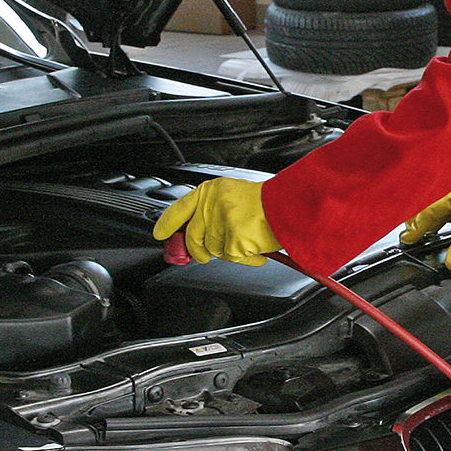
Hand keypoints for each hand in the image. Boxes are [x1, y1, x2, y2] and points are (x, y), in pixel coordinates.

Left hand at [153, 177, 280, 265]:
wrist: (289, 206)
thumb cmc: (267, 202)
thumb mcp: (232, 197)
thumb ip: (211, 212)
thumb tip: (195, 235)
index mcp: (210, 192)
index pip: (179, 208)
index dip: (167, 224)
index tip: (160, 234)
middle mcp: (211, 205)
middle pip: (193, 238)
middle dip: (198, 252)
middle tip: (204, 256)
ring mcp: (220, 223)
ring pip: (214, 250)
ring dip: (230, 251)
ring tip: (248, 240)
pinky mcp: (232, 241)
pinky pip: (233, 258)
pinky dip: (247, 258)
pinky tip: (257, 248)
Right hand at [401, 180, 450, 269]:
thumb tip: (450, 262)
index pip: (427, 216)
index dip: (416, 230)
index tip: (407, 240)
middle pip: (430, 211)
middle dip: (418, 224)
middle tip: (409, 236)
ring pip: (440, 209)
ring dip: (430, 221)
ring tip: (422, 232)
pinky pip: (450, 209)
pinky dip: (442, 218)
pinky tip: (444, 224)